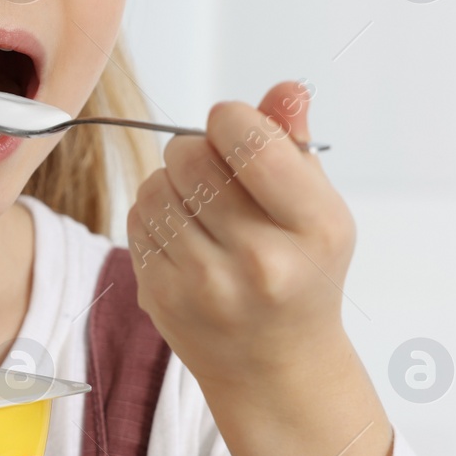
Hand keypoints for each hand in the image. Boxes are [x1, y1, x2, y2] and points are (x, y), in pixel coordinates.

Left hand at [125, 80, 355, 385]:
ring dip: (172, 184)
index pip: (248, 138)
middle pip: (188, 154)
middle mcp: (261, 259)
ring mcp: (205, 283)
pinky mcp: (161, 295)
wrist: (274, 365)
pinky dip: (155, 216)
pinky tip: (186, 239)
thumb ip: (294, 142)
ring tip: (204, 211)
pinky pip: (136, 218)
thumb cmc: (300, 272)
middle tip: (220, 176)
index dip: (231, 119)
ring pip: (155, 184)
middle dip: (198, 150)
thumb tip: (286, 89)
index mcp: (314, 227)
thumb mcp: (318, 208)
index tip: (236, 130)